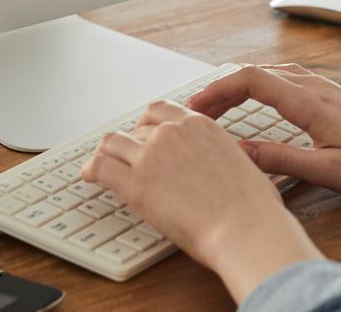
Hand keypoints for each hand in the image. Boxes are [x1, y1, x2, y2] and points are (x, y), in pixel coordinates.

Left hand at [81, 100, 321, 302]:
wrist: (246, 228)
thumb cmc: (253, 207)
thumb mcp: (241, 163)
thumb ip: (219, 156)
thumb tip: (215, 167)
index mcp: (200, 125)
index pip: (160, 111)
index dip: (147, 124)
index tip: (143, 134)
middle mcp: (172, 133)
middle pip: (136, 129)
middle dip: (130, 144)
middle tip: (125, 158)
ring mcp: (151, 156)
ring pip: (113, 143)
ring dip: (106, 153)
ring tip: (100, 165)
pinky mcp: (136, 184)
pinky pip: (100, 167)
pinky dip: (90, 169)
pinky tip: (88, 176)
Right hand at [187, 63, 340, 196]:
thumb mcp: (327, 171)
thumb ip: (280, 160)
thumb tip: (239, 153)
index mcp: (309, 102)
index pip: (251, 80)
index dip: (218, 89)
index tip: (195, 107)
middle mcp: (312, 85)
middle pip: (253, 72)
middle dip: (219, 89)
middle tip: (195, 113)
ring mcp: (318, 85)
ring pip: (266, 73)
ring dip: (236, 87)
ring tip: (214, 110)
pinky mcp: (323, 91)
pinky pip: (279, 79)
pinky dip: (254, 87)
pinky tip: (247, 104)